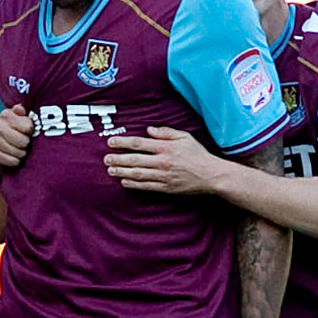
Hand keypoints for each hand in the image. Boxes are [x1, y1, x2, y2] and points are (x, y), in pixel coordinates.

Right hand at [0, 104, 33, 167]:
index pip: (28, 126)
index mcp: (5, 115)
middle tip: (19, 144)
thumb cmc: (5, 134)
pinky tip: (9, 157)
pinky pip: (13, 161)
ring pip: (20, 153)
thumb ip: (19, 113)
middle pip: (25, 141)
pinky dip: (14, 161)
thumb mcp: (12, 120)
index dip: (29, 132)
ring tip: (14, 150)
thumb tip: (20, 109)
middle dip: (25, 145)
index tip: (25, 132)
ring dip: (20, 154)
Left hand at [104, 126, 220, 193]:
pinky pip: (146, 186)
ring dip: (122, 172)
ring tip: (111, 170)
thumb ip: (166, 132)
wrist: (211, 175)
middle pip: (135, 160)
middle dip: (118, 159)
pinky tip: (124, 182)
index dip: (123, 143)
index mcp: (166, 148)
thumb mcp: (185, 137)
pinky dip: (133, 184)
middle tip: (106, 159)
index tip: (111, 142)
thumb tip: (149, 130)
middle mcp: (163, 162)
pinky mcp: (166, 188)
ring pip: (137, 174)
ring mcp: (163, 176)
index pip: (139, 144)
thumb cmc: (198, 154)